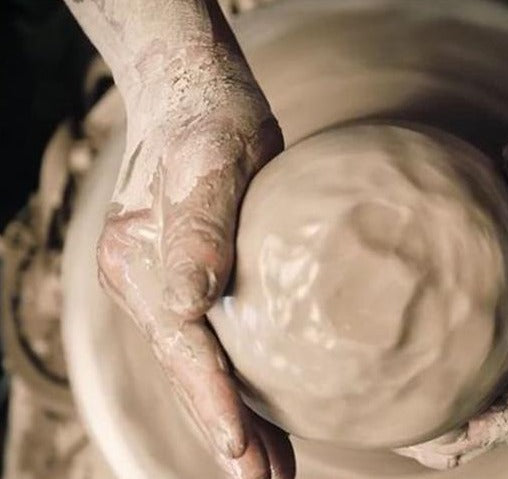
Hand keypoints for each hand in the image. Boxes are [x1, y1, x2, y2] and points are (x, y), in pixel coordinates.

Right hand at [95, 74, 293, 477]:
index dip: (212, 399)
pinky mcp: (200, 283)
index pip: (182, 345)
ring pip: (204, 371)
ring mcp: (170, 288)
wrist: (200, 97)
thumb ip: (199, 228)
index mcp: (142, 263)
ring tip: (271, 472)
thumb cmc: (212, 120)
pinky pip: (220, 348)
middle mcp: (149, 284)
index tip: (239, 447)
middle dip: (226, 432)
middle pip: (189, 372)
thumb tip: (191, 301)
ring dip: (237, 424)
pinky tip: (271, 419)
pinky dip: (244, 388)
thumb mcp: (214, 160)